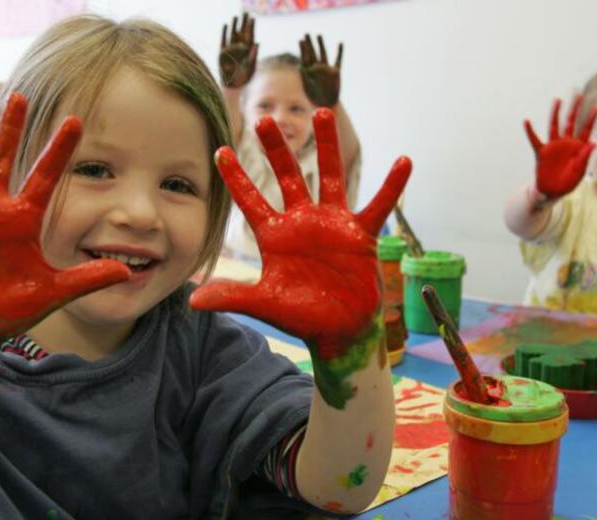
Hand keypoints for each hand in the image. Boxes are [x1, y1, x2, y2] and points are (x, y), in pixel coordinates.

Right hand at [0, 92, 130, 344]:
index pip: (44, 177)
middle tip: (20, 96)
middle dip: (11, 129)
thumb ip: (85, 279)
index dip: (59, 150)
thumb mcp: (51, 293)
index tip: (77, 120)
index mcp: (22, 221)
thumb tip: (124, 271)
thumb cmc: (7, 310)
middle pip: (0, 159)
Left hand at [190, 108, 411, 358]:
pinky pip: (378, 205)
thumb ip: (234, 296)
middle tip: (264, 119)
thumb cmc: (302, 316)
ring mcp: (333, 224)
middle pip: (288, 177)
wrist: (339, 331)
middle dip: (276, 149)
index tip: (220, 150)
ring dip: (327, 146)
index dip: (236, 177)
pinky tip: (404, 161)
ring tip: (323, 112)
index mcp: (276, 236)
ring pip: (329, 176)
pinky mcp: (361, 234)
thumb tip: (193, 301)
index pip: (250, 201)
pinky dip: (391, 186)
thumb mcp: (266, 304)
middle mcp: (303, 222)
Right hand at [219, 12, 257, 88]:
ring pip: (232, 35)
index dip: (251, 27)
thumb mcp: (251, 67)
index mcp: (248, 51)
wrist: (233, 87)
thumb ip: (254, 55)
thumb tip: (257, 43)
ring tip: (235, 16)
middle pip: (241, 33)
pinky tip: (226, 25)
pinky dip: (224, 33)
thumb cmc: (244, 79)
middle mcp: (239, 49)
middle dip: (243, 23)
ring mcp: (231, 50)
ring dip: (234, 26)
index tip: (252, 18)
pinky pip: (223, 40)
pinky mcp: (222, 53)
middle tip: (245, 12)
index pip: (250, 36)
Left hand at [299, 34, 342, 107]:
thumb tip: (301, 65)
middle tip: (306, 33)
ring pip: (323, 54)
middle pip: (312, 53)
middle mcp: (317, 69)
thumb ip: (304, 76)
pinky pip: (338, 60)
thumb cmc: (315, 98)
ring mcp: (326, 70)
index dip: (303, 48)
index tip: (301, 40)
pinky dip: (340, 52)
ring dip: (321, 44)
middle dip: (309, 44)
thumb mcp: (307, 86)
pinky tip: (340, 43)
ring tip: (318, 35)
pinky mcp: (336, 72)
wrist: (326, 105)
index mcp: (308, 72)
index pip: (305, 57)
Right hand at [525, 96, 596, 197]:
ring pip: (554, 126)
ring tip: (558, 100)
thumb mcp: (579, 172)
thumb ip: (585, 157)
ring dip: (556, 113)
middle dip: (575, 109)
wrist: (552, 192)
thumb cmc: (567, 183)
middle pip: (570, 122)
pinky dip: (530, 131)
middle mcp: (565, 143)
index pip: (586, 130)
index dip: (591, 119)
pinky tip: (526, 121)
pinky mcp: (541, 152)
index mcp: (577, 148)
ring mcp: (553, 146)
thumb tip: (594, 143)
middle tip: (578, 94)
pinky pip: (535, 140)